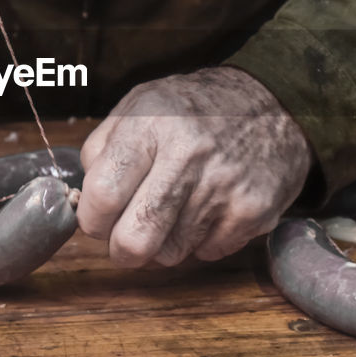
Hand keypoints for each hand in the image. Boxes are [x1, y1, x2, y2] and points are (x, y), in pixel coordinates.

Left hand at [78, 67, 313, 267]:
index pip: (102, 194)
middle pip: (134, 240)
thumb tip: (82, 199)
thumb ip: (102, 147)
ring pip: (169, 254)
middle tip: (126, 236)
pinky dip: (202, 240)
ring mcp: (224, 185)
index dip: (91, 219)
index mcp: (151, 124)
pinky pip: (207, 253)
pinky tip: (209, 208)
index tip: (97, 218)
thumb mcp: (140, 104)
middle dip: (121, 249)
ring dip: (164, 242)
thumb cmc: (194, 109)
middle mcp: (188, 154)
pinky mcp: (252, 211)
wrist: (273, 102)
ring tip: (177, 208)